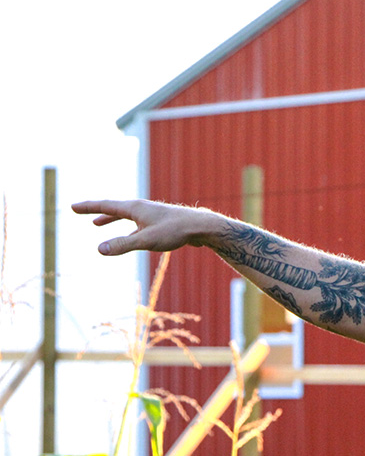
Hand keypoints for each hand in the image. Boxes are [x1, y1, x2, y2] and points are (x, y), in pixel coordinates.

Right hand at [72, 199, 214, 255]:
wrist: (200, 227)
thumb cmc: (175, 231)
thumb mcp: (146, 240)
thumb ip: (123, 245)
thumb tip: (99, 249)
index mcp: (135, 208)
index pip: (106, 205)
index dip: (88, 207)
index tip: (72, 206)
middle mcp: (141, 208)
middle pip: (113, 208)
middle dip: (95, 210)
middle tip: (80, 210)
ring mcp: (150, 215)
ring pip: (125, 216)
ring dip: (110, 219)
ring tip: (97, 224)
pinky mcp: (158, 223)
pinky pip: (135, 224)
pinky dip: (125, 228)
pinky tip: (129, 236)